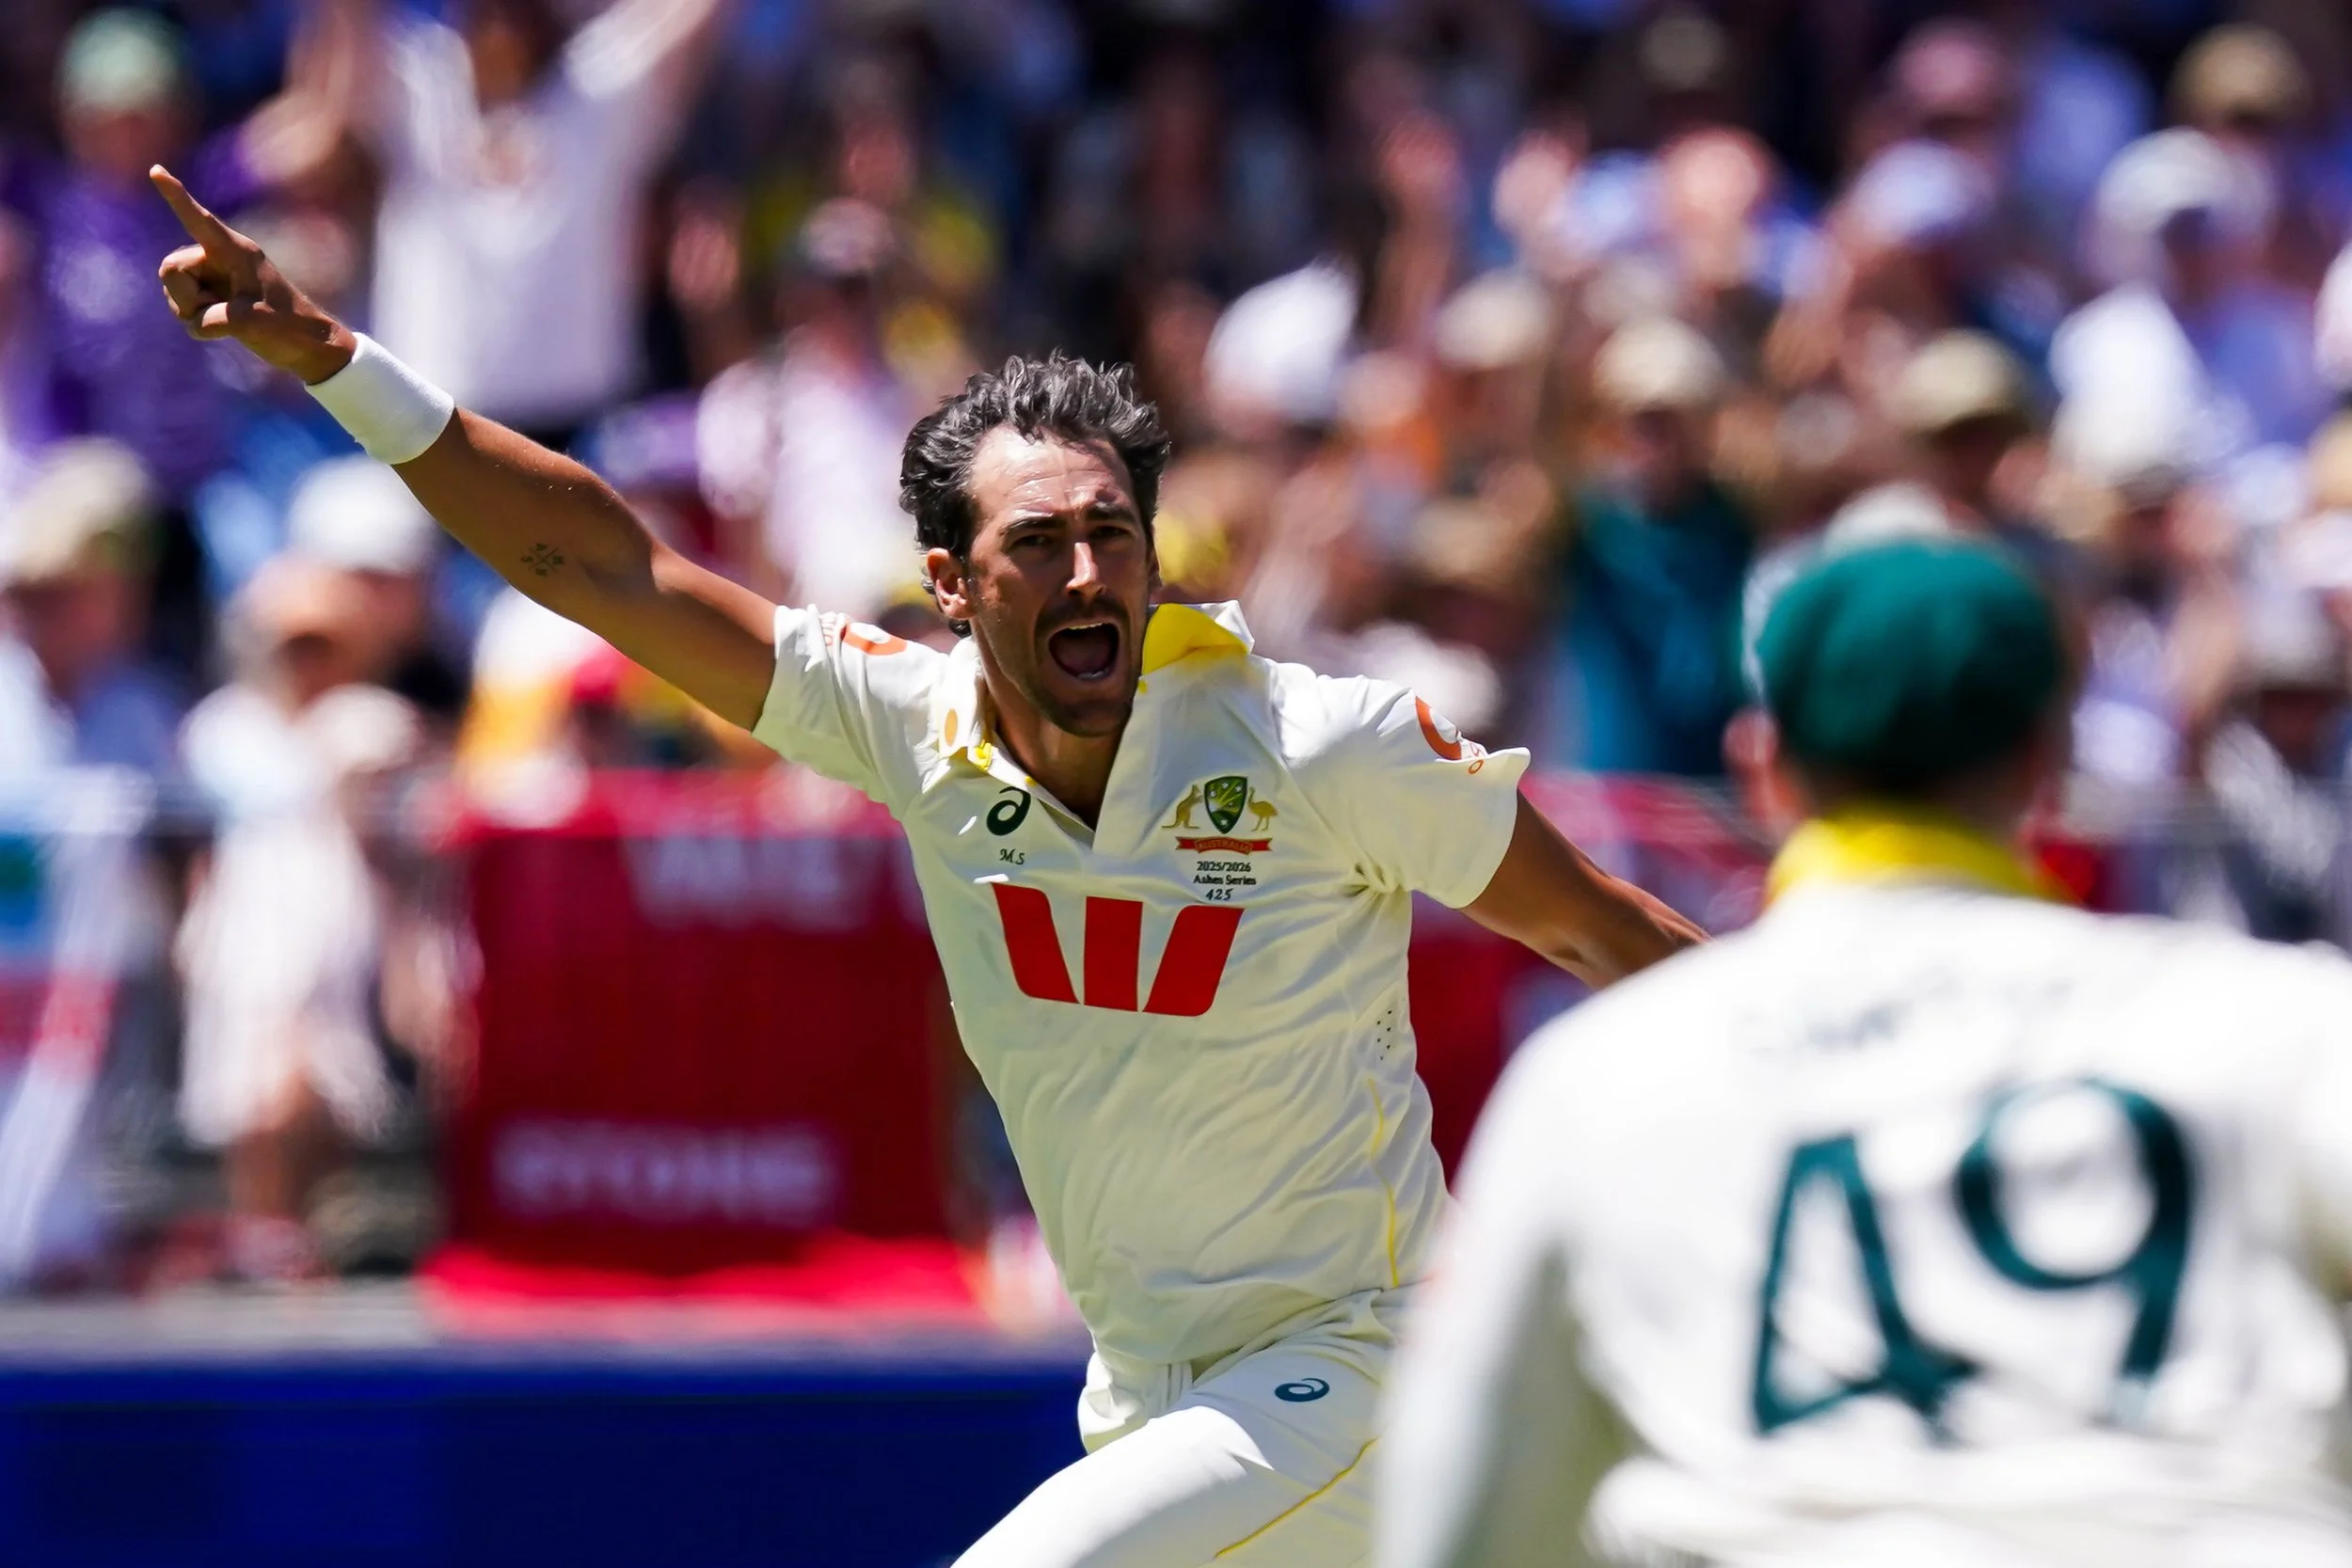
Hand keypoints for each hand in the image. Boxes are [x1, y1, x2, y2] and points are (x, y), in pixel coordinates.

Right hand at [150, 165, 354, 384]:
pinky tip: (226, 325)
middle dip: (186, 295)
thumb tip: (195, 323)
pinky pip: (184, 311)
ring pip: (173, 291)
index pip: (199, 220)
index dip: (175, 195)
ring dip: (193, 310)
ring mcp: (211, 278)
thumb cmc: (288, 327)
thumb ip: (214, 317)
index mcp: (235, 251)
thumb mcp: (252, 322)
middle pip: (171, 269)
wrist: (306, 346)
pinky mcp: (209, 298)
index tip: (156, 169)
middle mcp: (218, 259)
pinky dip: (199, 323)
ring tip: (231, 317)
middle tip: (223, 310)